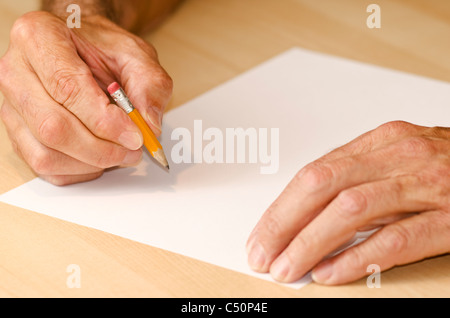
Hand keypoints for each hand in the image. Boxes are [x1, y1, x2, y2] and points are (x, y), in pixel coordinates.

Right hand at [0, 11, 172, 184]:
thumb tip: (149, 126)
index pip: (67, 87)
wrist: (81, 47)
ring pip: (46, 154)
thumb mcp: (136, 54)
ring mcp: (13, 106)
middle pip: (52, 127)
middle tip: (133, 151)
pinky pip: (45, 166)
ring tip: (120, 154)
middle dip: (101, 149)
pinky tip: (99, 158)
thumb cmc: (102, 48)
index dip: (104, 120)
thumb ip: (150, 85)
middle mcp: (16, 72)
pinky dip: (79, 170)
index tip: (135, 135)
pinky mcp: (18, 132)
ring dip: (91, 163)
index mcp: (39, 36)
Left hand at [246, 121, 449, 284]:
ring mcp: (427, 185)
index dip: (282, 206)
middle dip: (284, 223)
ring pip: (352, 210)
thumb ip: (357, 178)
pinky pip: (396, 238)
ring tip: (287, 269)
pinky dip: (358, 257)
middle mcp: (400, 156)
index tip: (260, 234)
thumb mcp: (399, 159)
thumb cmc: (448, 166)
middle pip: (323, 186)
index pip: (315, 173)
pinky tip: (331, 273)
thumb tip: (304, 213)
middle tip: (261, 254)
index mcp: (382, 142)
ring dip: (311, 242)